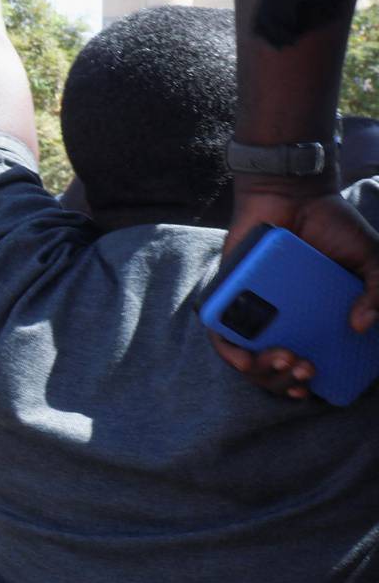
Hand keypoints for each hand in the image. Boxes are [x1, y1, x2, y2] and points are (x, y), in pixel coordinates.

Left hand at [210, 182, 378, 398]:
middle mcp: (280, 320)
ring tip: (287, 359)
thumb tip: (362, 326)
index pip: (304, 364)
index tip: (314, 391)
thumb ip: (377, 289)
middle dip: (287, 382)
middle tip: (305, 369)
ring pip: (245, 358)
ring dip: (263, 372)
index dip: (306, 386)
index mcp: (312, 320)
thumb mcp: (369, 259)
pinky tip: (249, 354)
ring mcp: (253, 308)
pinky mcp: (228, 293)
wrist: (294, 191)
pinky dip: (231, 348)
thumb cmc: (332, 226)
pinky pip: (220, 330)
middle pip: (273, 369)